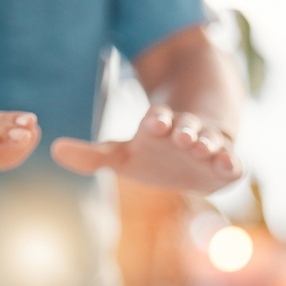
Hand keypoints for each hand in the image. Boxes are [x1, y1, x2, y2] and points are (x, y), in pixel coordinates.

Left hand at [50, 104, 241, 193]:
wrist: (197, 149)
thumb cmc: (155, 151)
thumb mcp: (123, 154)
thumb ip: (91, 156)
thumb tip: (53, 149)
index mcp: (160, 127)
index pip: (158, 119)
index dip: (156, 120)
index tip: (152, 123)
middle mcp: (186, 132)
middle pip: (186, 127)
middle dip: (183, 130)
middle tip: (180, 135)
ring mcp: (209, 146)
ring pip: (209, 141)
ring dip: (206, 144)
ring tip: (203, 148)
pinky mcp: (226, 164)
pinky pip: (231, 161)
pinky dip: (230, 162)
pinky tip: (227, 166)